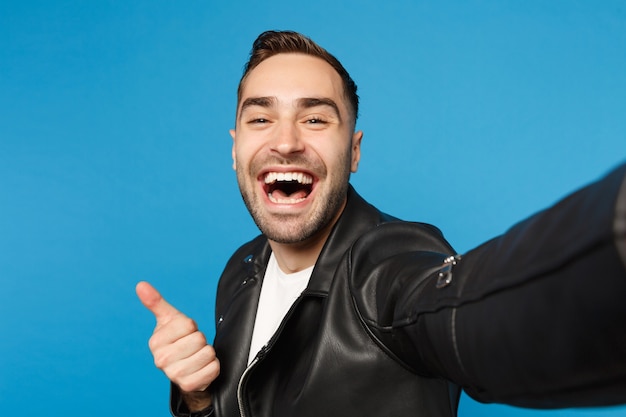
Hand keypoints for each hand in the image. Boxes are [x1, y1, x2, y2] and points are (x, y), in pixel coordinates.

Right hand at [136, 281, 219, 408]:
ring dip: (207, 354)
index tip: (184, 334)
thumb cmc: (177, 340)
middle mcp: (161, 360)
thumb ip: (156, 302)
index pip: (189, 325)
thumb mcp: (169, 320)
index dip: (191, 327)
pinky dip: (213, 367)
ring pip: (208, 353)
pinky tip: (202, 368)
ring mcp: (174, 375)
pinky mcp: (189, 385)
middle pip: (199, 339)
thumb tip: (140, 285)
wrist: (184, 370)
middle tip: (191, 347)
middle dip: (200, 341)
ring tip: (196, 357)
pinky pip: (213, 369)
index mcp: (155, 342)